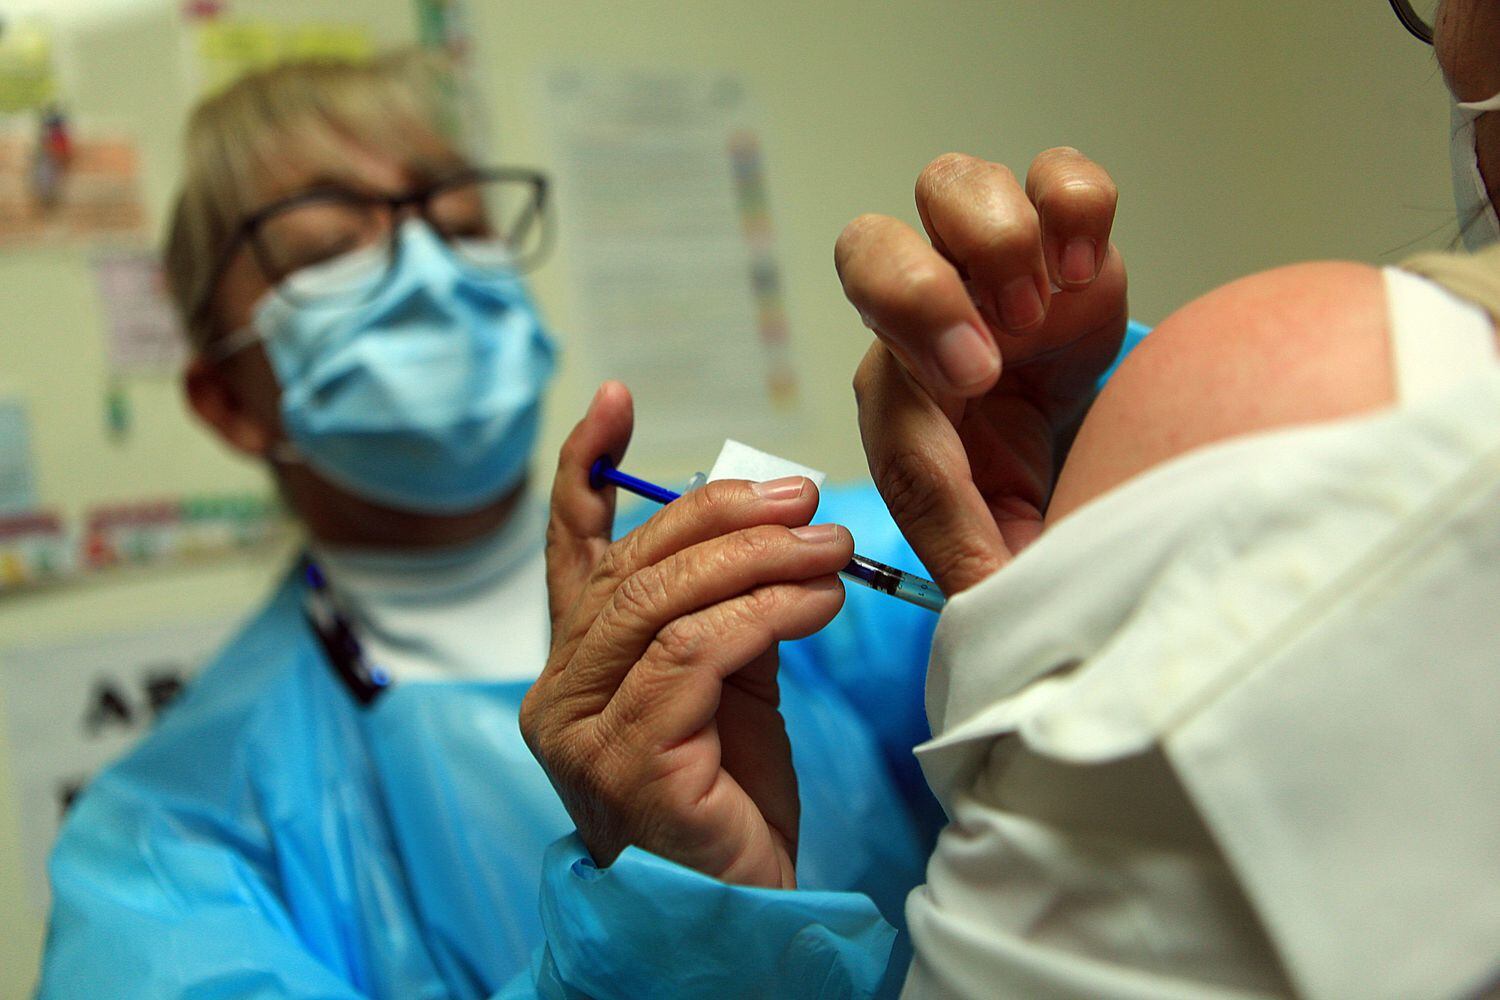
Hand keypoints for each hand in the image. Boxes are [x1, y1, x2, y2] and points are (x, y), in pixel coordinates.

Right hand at [520, 381, 853, 888]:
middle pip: (634, 563)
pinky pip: (696, 654)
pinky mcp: (623, 762)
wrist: (732, 914)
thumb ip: (725, 612)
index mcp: (576, 662)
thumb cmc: (731, 804)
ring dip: (761, 560)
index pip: (570, 549)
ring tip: (832, 549)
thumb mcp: (730, 688)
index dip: (585, 467)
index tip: (615, 398)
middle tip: (805, 499)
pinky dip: (765, 615)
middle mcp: (558, 689)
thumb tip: (768, 528)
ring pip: (664, 601)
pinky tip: (819, 604)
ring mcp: (579, 729)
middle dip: (725, 514)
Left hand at [834, 149, 1127, 593]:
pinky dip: (1073, 202)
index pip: (881, 366)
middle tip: (1002, 332)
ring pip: (950, 186)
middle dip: (924, 285)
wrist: (1085, 440)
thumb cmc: (1024, 490)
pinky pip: (1054, 173)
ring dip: (997, 237)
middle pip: (867, 247)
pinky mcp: (1060, 236)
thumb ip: (984, 569)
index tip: (982, 377)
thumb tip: (992, 618)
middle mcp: (924, 316)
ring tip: (1044, 302)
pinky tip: (1085, 265)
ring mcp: (988, 267)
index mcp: (901, 395)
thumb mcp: (1000, 542)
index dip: (918, 355)